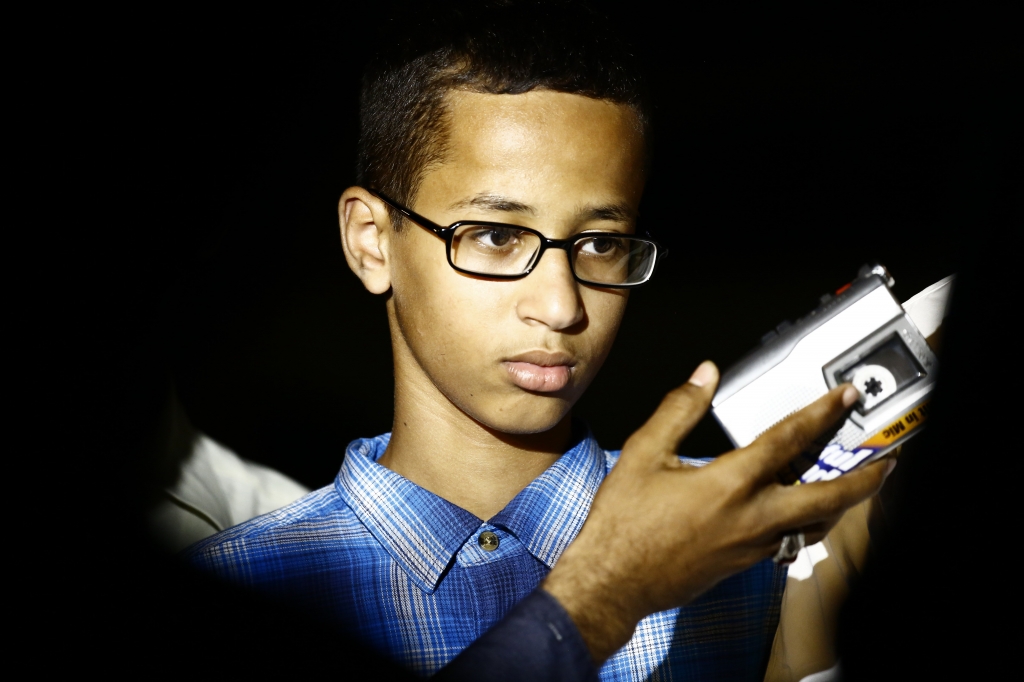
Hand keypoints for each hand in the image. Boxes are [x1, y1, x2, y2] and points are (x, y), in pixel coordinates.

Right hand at [541, 361, 893, 662]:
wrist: (614, 581)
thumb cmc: (624, 522)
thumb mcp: (644, 453)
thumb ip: (678, 409)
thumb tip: (704, 375)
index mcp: (730, 483)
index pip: (789, 439)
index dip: (822, 413)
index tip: (845, 397)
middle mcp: (752, 518)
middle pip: (828, 498)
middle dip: (866, 479)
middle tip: (888, 462)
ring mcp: (752, 546)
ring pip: (815, 526)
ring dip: (840, 505)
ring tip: (852, 486)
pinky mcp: (744, 565)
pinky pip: (791, 543)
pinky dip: (806, 524)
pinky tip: (798, 514)